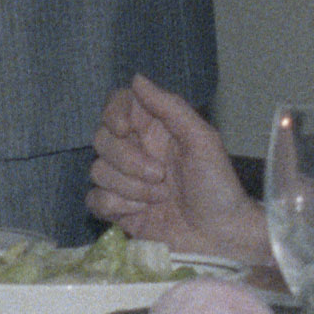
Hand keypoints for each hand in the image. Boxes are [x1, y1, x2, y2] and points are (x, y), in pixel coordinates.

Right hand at [87, 74, 268, 269]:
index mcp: (154, 129)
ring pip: (97, 170)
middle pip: (101, 139)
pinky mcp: (117, 209)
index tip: (126, 129)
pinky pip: (94, 199)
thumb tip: (137, 78)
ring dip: (131, 187)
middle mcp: (135, 150)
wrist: (219, 235)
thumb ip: (171, 107)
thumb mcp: (202, 140)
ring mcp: (124, 181)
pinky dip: (117, 206)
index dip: (114, 114)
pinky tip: (143, 212)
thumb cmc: (217, 185)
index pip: (117, 105)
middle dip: (129, 160)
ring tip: (161, 197)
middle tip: (161, 175)